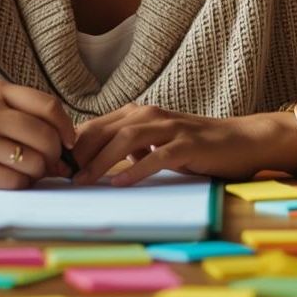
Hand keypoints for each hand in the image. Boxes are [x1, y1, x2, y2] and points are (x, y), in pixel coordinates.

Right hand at [0, 80, 76, 188]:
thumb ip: (23, 114)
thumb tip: (65, 146)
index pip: (47, 106)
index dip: (66, 127)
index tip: (69, 141)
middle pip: (44, 136)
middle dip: (55, 154)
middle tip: (50, 162)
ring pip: (32, 162)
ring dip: (38, 172)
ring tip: (28, 170)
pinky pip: (14, 181)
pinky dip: (21, 183)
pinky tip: (12, 178)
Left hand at [70, 103, 296, 186]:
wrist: (242, 140)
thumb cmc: (196, 146)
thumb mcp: (156, 144)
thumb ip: (129, 149)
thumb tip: (93, 165)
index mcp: (139, 114)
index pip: (96, 126)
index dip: (73, 145)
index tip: (54, 166)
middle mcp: (151, 115)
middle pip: (105, 129)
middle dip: (80, 153)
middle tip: (61, 176)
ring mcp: (170, 128)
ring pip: (127, 139)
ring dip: (101, 160)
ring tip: (83, 181)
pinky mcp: (188, 145)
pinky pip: (158, 156)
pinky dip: (137, 168)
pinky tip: (120, 182)